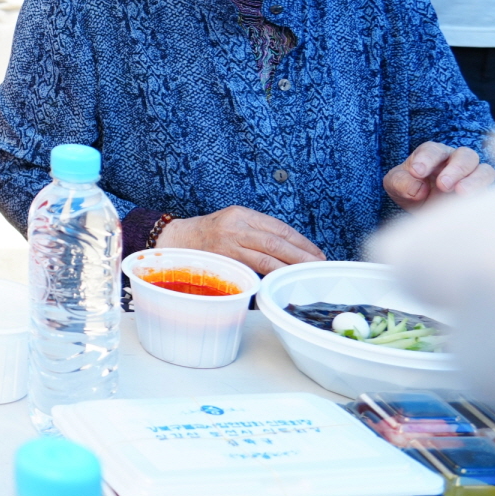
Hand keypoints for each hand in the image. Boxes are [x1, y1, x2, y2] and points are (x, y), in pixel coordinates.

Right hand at [157, 206, 325, 274]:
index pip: (279, 227)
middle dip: (301, 256)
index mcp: (241, 214)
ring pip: (267, 256)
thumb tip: (291, 252)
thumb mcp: (232, 224)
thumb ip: (256, 233)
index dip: (301, 242)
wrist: (176, 242)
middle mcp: (236, 226)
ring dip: (290, 267)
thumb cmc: (208, 236)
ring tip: (305, 276)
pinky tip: (281, 282)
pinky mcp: (222, 260)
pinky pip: (251, 269)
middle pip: (276, 241)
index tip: (317, 254)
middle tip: (318, 267)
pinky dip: (269, 276)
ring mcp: (228, 243)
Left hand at [384, 142, 494, 211]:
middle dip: (454, 169)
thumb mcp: (396, 185)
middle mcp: (455, 161)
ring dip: (474, 181)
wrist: (422, 211)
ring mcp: (472, 176)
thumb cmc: (409, 191)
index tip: (416, 172)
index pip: (433, 150)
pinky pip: (491, 189)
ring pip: (484, 170)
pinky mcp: (481, 192)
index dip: (426, 159)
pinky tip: (471, 203)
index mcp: (432, 154)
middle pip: (464, 155)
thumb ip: (401, 183)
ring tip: (461, 193)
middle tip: (442, 185)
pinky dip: (484, 193)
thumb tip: (419, 190)